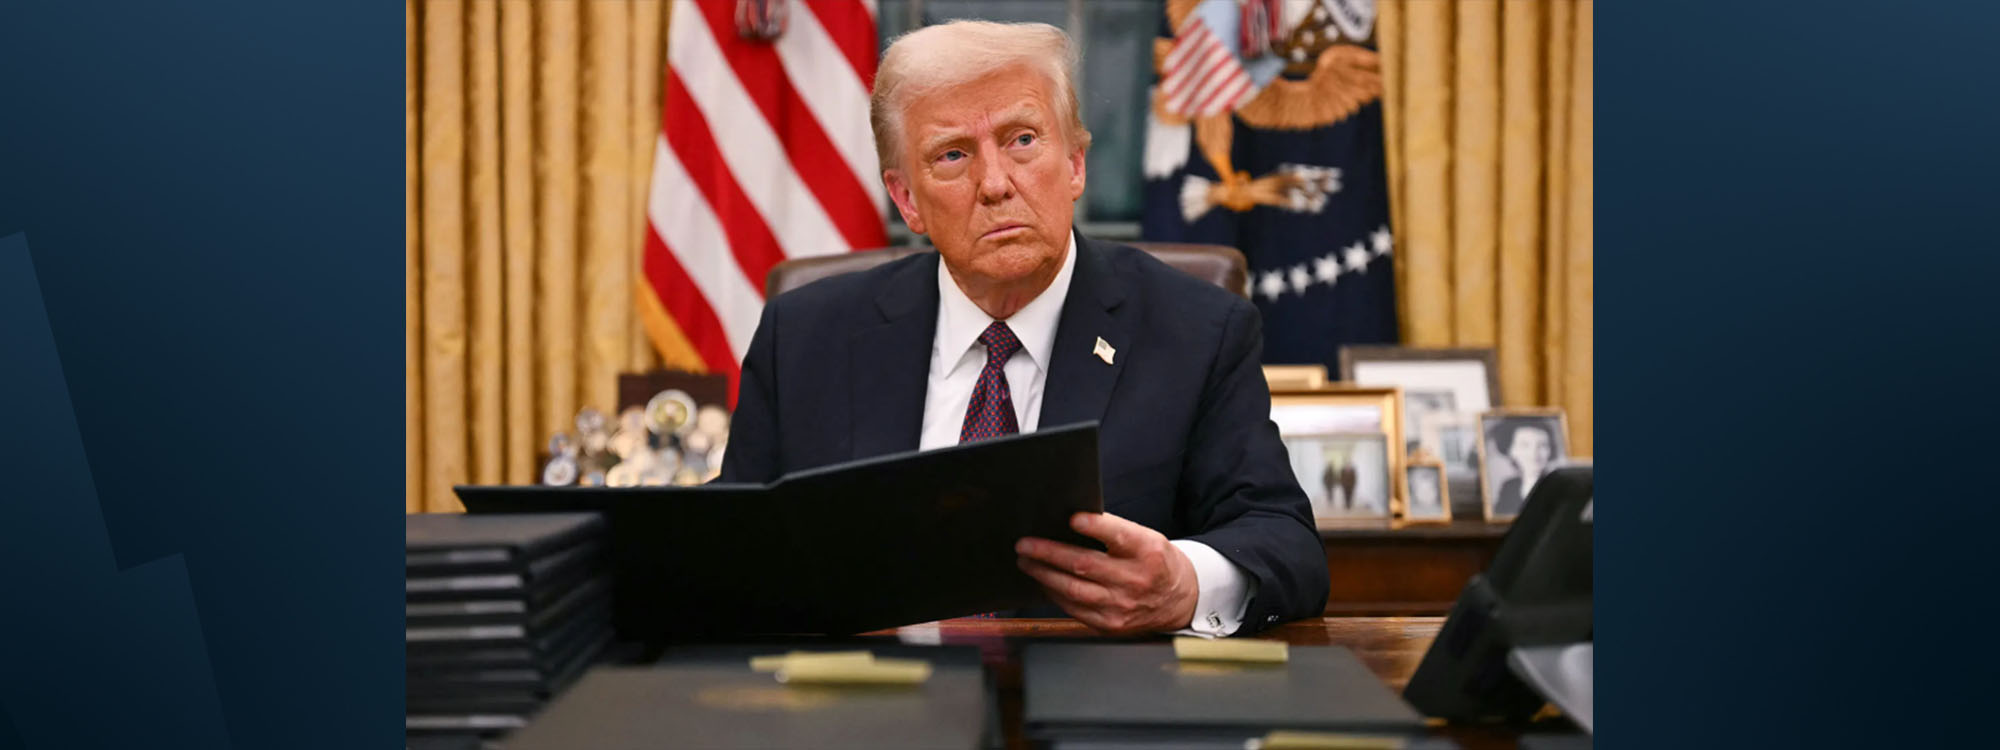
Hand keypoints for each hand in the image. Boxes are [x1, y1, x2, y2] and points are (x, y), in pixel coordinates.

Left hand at [1015, 512, 1198, 635]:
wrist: (1178, 600)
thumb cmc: (1156, 563)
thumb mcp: (1147, 539)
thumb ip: (1115, 532)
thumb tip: (1070, 522)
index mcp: (1147, 552)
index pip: (1120, 536)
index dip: (1095, 527)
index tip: (1073, 518)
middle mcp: (1135, 580)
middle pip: (1084, 565)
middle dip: (1048, 553)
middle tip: (1025, 543)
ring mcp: (1121, 606)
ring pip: (1073, 590)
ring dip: (1043, 574)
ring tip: (1025, 561)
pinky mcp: (1110, 624)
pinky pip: (1074, 608)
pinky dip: (1054, 593)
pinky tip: (1043, 581)